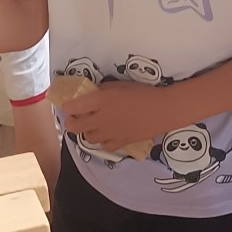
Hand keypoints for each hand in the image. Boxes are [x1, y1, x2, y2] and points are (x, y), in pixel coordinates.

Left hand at [58, 82, 175, 152]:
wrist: (163, 109)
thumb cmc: (143, 92)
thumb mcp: (119, 85)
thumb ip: (102, 90)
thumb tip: (92, 94)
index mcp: (99, 100)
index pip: (72, 107)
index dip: (68, 106)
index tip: (71, 104)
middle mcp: (100, 118)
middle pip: (74, 126)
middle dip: (71, 121)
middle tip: (76, 117)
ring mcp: (110, 133)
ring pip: (88, 138)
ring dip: (88, 131)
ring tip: (94, 125)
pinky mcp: (120, 143)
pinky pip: (104, 146)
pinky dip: (103, 141)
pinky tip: (108, 134)